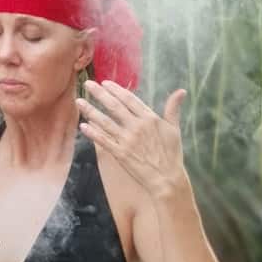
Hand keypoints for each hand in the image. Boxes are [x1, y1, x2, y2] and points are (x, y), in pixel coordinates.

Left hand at [78, 81, 187, 197]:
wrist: (167, 179)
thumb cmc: (172, 155)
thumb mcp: (174, 129)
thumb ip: (173, 109)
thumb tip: (182, 91)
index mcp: (150, 118)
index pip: (129, 99)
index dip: (115, 90)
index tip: (105, 83)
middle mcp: (137, 126)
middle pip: (114, 106)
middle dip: (99, 94)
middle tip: (88, 84)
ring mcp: (127, 140)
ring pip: (105, 122)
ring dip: (91, 111)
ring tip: (79, 102)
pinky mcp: (121, 154)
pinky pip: (104, 141)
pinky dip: (93, 133)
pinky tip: (83, 126)